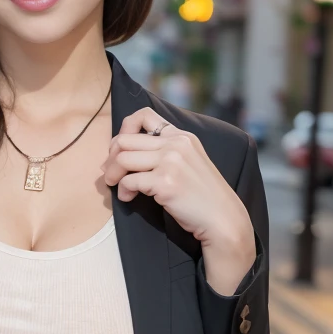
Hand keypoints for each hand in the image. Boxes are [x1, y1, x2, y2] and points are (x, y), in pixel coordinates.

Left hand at [101, 106, 255, 294]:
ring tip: (117, 187)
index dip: (123, 130)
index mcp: (181, 136)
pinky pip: (129, 181)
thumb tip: (127, 152)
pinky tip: (128, 199)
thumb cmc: (202, 196)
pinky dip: (123, 191)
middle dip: (111, 158)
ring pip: (122, 158)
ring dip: (113, 175)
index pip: (143, 115)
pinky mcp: (165, 182)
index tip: (118, 150)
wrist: (222, 219)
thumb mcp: (189, 162)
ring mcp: (171, 161)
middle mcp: (176, 143)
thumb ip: (167, 151)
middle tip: (110, 174)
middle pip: (125, 140)